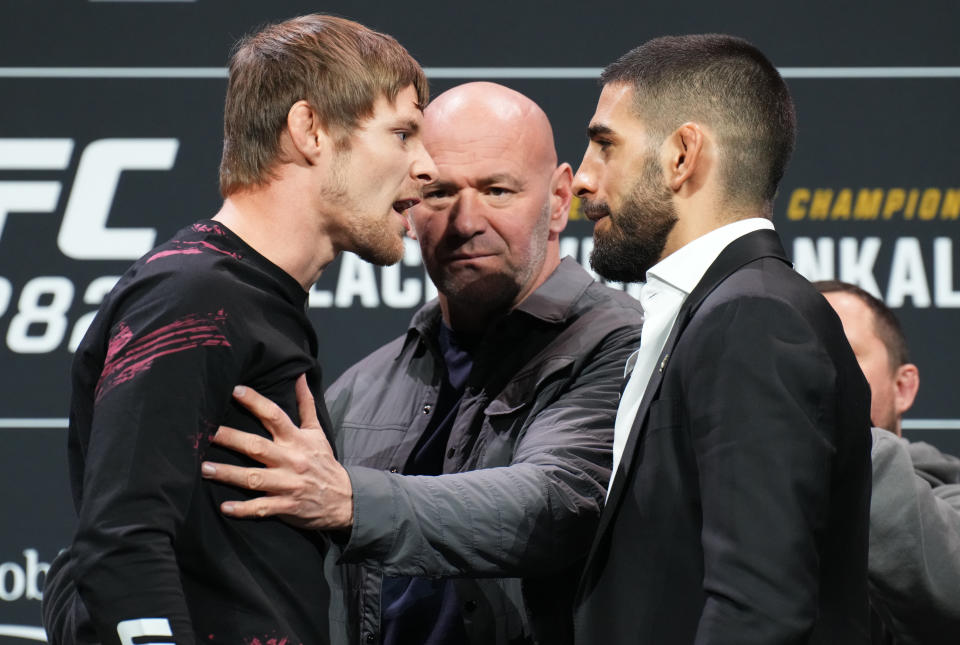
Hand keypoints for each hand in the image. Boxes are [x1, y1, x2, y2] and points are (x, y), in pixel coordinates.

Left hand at [200, 374, 353, 529]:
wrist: (343, 498)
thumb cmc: (324, 462)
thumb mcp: (317, 432)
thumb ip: (306, 404)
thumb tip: (300, 376)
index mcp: (297, 440)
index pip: (275, 416)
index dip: (256, 403)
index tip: (236, 391)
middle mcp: (291, 460)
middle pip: (257, 447)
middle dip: (232, 439)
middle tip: (207, 432)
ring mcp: (288, 484)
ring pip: (254, 478)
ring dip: (229, 474)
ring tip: (205, 468)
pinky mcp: (286, 506)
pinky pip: (262, 508)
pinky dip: (244, 509)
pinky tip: (225, 508)